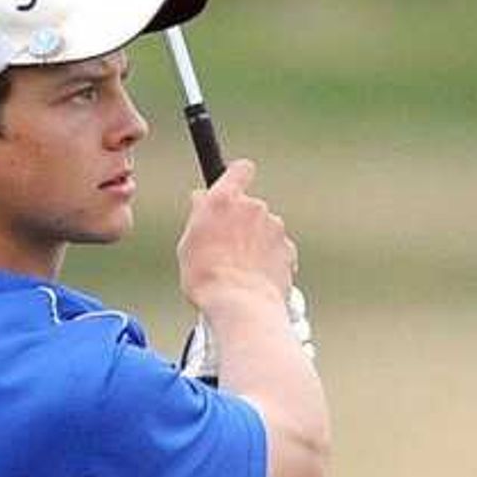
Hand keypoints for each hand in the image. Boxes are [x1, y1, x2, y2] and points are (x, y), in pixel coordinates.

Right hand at [176, 160, 298, 316]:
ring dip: (256, 244)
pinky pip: (277, 251)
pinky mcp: (288, 250)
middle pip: (250, 207)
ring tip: (240, 271)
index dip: (237, 176)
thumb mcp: (188, 243)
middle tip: (226, 249)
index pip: (239, 170)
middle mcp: (254, 207)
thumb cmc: (208, 277)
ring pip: (265, 230)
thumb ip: (199, 215)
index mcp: (225, 200)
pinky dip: (269, 262)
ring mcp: (274, 228)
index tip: (234, 186)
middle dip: (242, 223)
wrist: (241, 305)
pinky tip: (255, 279)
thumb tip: (201, 198)